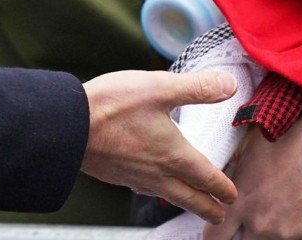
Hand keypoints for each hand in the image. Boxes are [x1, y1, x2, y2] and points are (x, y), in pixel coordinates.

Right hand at [81, 70, 238, 222]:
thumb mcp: (160, 87)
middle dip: (208, 208)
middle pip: (189, 198)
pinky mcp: (116, 174)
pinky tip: (152, 184)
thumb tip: (230, 85)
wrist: (68, 125)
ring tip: (190, 202)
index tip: (232, 197)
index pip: (206, 178)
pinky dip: (158, 192)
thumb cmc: (112, 106)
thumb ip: (197, 87)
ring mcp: (135, 176)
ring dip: (184, 202)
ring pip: (167, 196)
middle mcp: (157, 173)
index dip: (223, 188)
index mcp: (173, 155)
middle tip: (220, 215)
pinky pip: (144, 189)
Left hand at [203, 100, 301, 239]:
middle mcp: (259, 222)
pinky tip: (297, 211)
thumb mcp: (249, 149)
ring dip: (269, 234)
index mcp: (239, 201)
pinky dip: (293, 232)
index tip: (220, 230)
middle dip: (242, 235)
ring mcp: (284, 232)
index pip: (214, 236)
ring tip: (279, 212)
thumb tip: (224, 180)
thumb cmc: (291, 139)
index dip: (216, 234)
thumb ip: (233, 174)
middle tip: (251, 223)